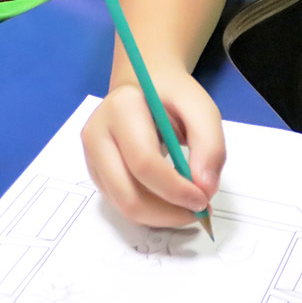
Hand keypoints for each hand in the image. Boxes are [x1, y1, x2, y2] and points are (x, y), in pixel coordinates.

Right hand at [82, 76, 224, 227]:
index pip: (144, 163)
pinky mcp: (95, 172)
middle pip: (127, 194)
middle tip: (198, 212)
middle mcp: (97, 134)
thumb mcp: (201, 108)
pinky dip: (150, 211)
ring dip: (160, 216)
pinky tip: (170, 199)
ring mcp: (92, 156)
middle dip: (167, 213)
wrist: (144, 86)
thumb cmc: (172, 96)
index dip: (176, 189)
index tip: (203, 200)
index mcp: (121, 109)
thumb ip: (210, 145)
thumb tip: (204, 187)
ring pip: (123, 205)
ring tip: (187, 207)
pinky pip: (121, 204)